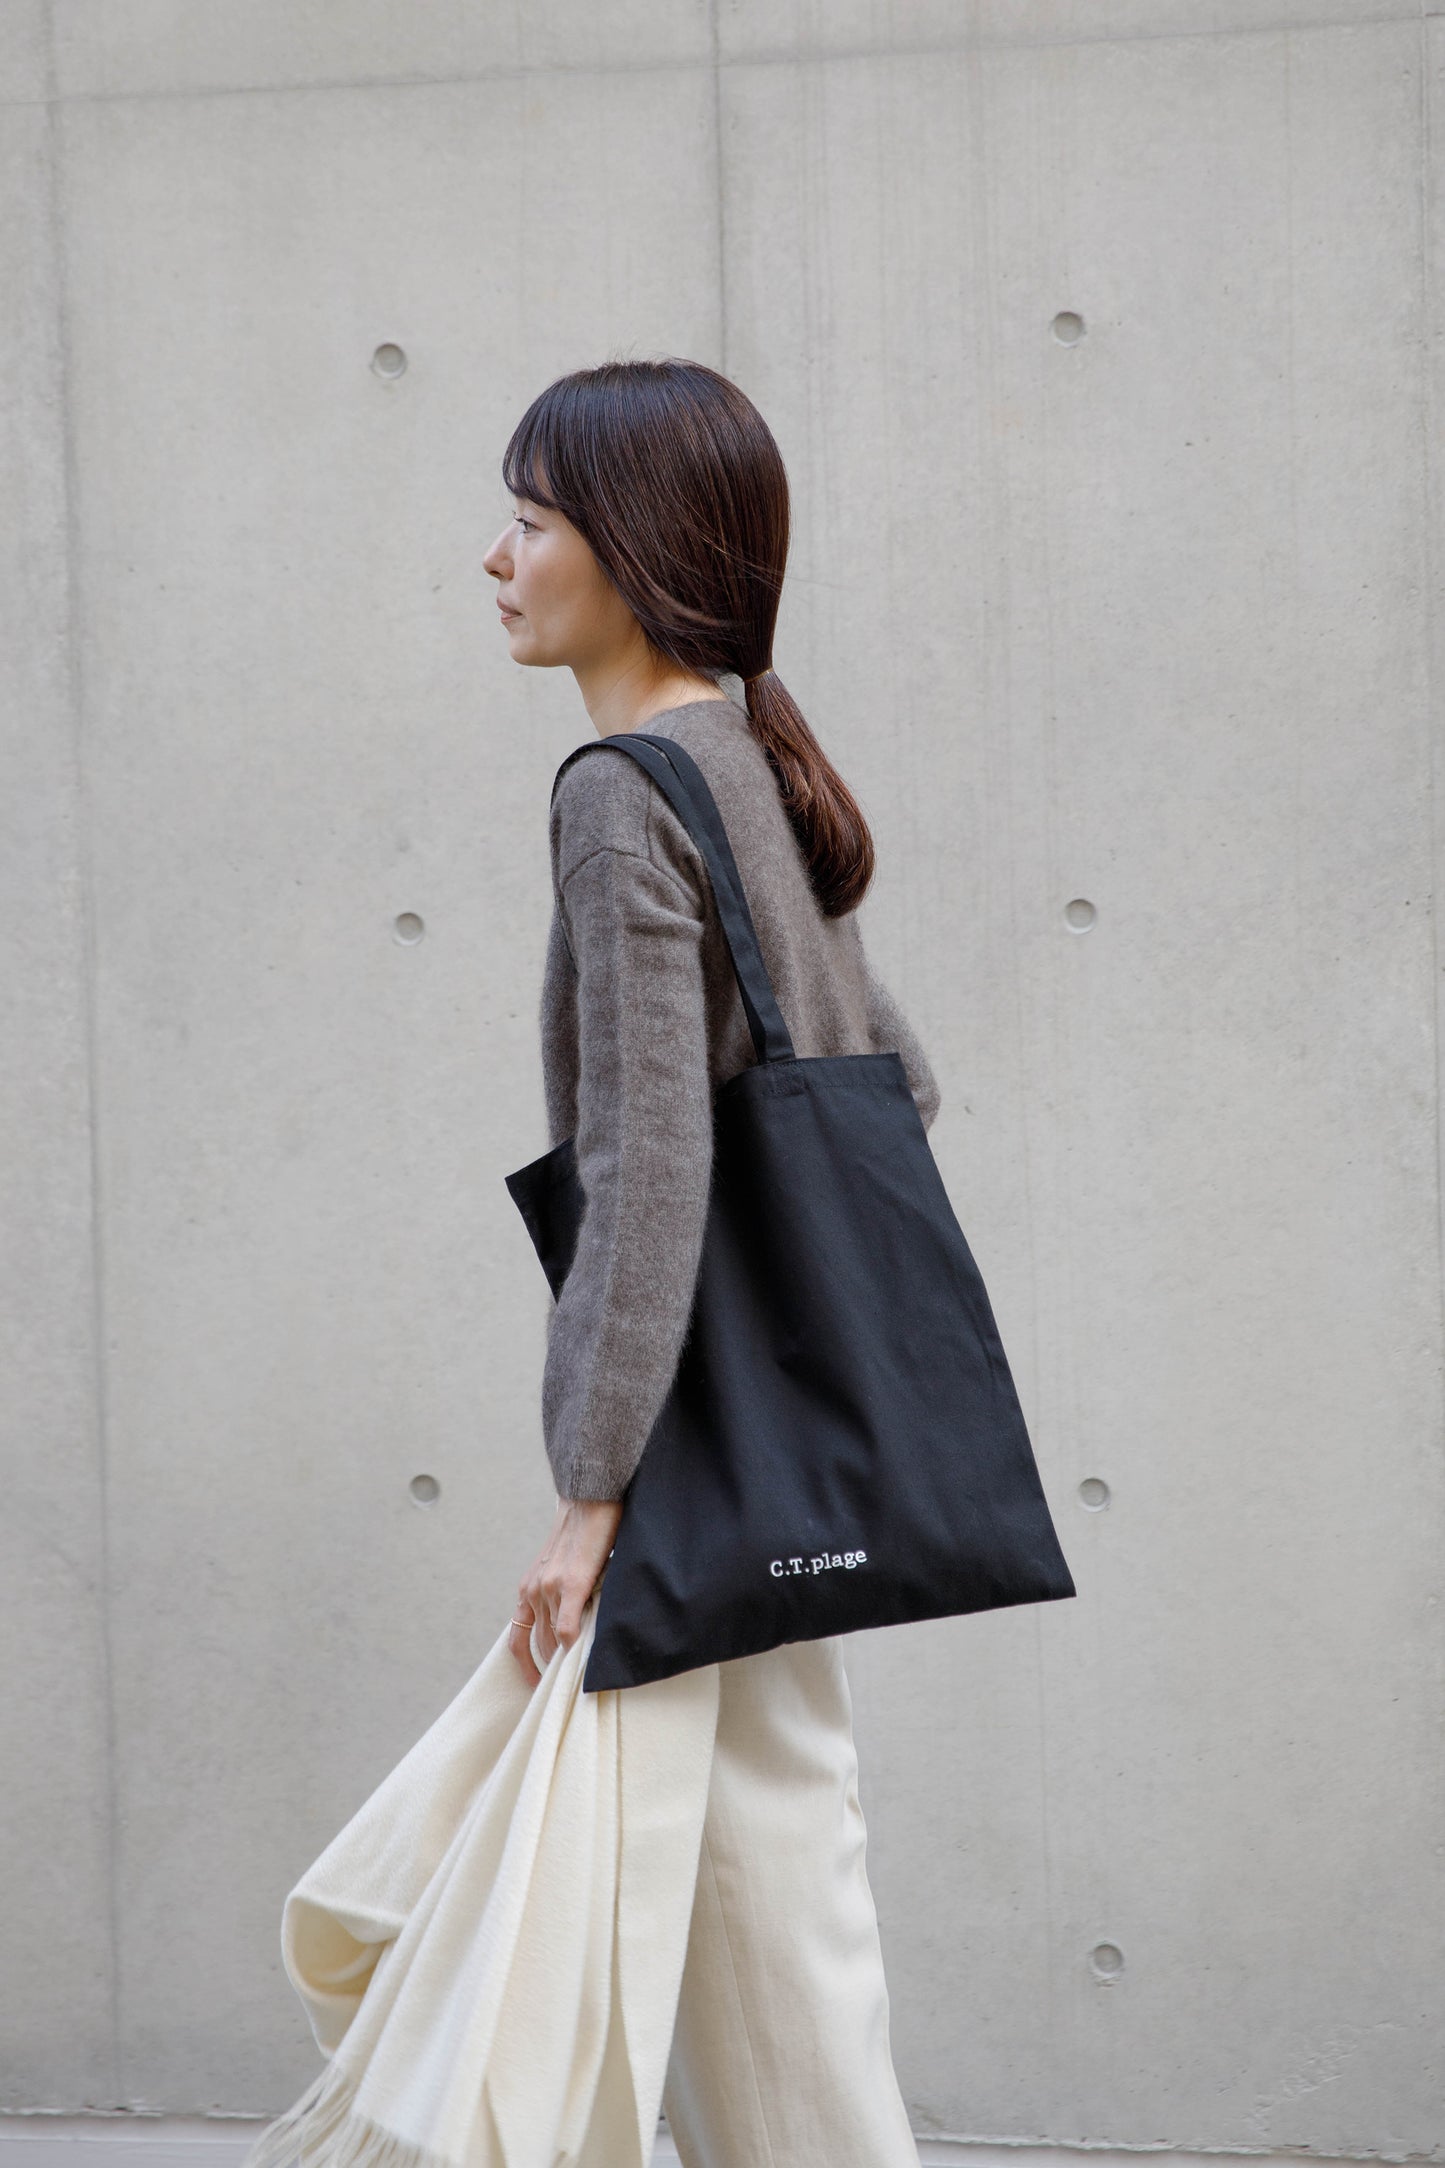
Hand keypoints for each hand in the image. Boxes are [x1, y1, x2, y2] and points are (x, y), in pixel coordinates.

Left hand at [510, 1494, 623, 1689]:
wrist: (589, 1498)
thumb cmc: (582, 1533)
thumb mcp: (560, 1567)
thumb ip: (561, 1593)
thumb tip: (576, 1623)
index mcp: (529, 1589)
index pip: (519, 1639)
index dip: (526, 1667)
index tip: (537, 1686)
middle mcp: (534, 1591)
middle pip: (538, 1645)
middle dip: (550, 1669)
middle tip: (566, 1688)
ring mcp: (551, 1588)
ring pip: (552, 1641)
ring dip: (563, 1662)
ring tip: (576, 1679)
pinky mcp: (573, 1584)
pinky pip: (567, 1628)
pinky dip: (572, 1646)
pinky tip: (581, 1657)